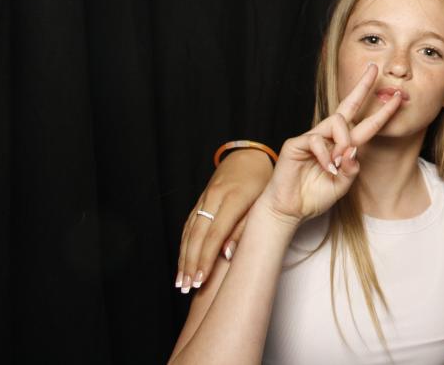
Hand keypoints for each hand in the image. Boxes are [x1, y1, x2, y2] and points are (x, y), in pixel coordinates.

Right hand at [177, 149, 272, 291]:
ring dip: (184, 258)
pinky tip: (182, 262)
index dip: (206, 259)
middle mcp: (214, 197)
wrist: (248, 158)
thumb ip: (245, 227)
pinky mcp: (200, 201)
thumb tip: (228, 255)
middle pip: (197, 235)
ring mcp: (204, 198)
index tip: (201, 280)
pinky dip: (184, 245)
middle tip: (186, 287)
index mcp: (233, 198)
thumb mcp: (262, 201)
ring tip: (180, 282)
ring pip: (189, 231)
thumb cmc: (262, 181)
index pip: (215, 234)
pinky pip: (188, 225)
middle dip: (190, 263)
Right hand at [259, 63, 402, 225]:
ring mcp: (312, 138)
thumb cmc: (315, 196)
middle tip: (374, 69)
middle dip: (362, 87)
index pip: (365, 125)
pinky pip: (317, 140)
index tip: (397, 98)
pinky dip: (326, 155)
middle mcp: (329, 137)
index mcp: (342, 146)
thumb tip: (353, 150)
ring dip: (344, 141)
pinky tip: (327, 168)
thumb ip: (352, 168)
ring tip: (339, 163)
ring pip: (336, 122)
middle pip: (348, 106)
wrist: (289, 209)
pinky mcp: (296, 143)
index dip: (382, 113)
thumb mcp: (342, 185)